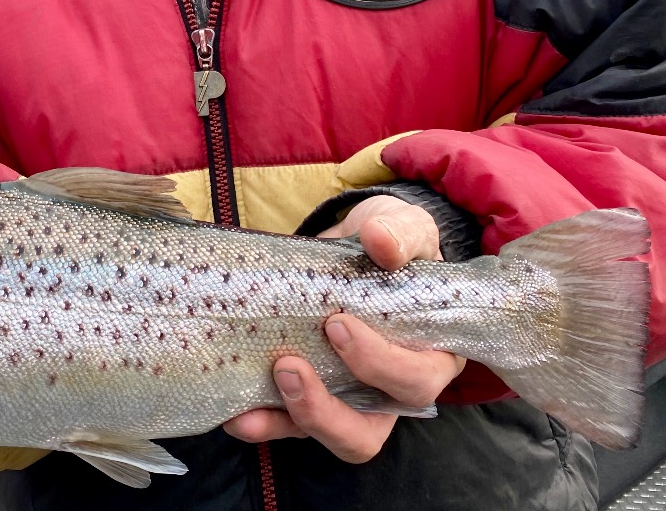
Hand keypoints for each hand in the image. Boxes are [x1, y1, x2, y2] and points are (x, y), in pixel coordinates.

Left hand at [223, 196, 465, 462]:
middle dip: (325, 408)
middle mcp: (392, 392)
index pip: (416, 382)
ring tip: (250, 408)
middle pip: (369, 431)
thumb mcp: (404, 229)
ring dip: (288, 422)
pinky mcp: (313, 398)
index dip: (380, 365)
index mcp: (430, 356)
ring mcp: (351, 401)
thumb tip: (380, 240)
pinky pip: (290, 426)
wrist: (356, 243)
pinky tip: (235, 413)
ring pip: (329, 437)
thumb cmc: (391, 245)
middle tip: (288, 365)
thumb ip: (400, 234)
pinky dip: (263, 423)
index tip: (337, 324)